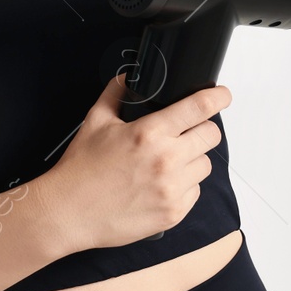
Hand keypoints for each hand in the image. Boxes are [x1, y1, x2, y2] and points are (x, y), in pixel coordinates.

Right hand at [43, 72, 230, 252]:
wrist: (67, 213)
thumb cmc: (80, 169)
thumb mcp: (95, 122)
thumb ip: (116, 93)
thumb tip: (128, 77)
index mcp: (150, 133)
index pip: (200, 108)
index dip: (217, 97)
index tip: (222, 95)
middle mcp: (166, 160)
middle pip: (211, 135)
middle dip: (202, 129)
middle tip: (186, 133)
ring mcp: (171, 189)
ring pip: (205, 165)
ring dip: (192, 160)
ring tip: (167, 163)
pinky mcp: (173, 214)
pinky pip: (195, 192)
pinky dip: (184, 187)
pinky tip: (161, 185)